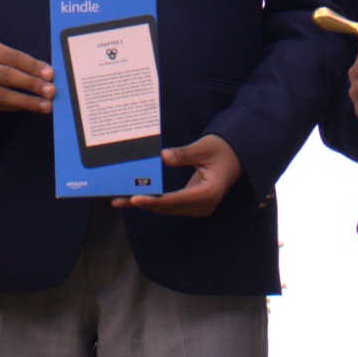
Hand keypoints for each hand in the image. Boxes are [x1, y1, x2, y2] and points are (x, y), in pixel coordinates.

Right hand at [0, 36, 53, 113]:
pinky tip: (32, 107)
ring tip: (46, 105)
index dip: (31, 66)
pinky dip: (18, 107)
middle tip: (51, 91)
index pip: (10, 56)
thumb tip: (48, 74)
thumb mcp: (4, 53)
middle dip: (30, 84)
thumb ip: (24, 62)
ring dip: (26, 101)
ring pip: (0, 95)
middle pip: (4, 76)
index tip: (50, 74)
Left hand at [113, 133, 240, 216]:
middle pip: (169, 208)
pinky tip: (135, 199)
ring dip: (145, 204)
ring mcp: (198, 207)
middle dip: (143, 204)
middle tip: (118, 200)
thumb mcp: (204, 147)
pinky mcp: (192, 203)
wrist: (238, 156)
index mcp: (209, 193)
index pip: (176, 200)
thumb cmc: (223, 149)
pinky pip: (170, 205)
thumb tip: (163, 157)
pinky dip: (153, 201)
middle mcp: (204, 205)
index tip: (135, 198)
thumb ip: (184, 154)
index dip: (154, 201)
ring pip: (167, 209)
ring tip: (120, 200)